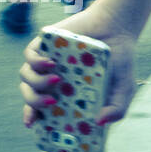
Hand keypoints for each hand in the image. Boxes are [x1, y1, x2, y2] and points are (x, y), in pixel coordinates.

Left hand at [19, 8, 138, 130]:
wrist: (120, 27)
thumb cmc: (120, 60)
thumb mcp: (124, 88)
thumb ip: (118, 109)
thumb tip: (99, 122)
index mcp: (65, 91)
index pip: (40, 109)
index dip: (33, 117)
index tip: (34, 124)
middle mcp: (51, 77)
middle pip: (30, 94)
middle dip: (35, 103)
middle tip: (51, 102)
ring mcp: (47, 60)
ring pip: (26, 76)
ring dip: (36, 83)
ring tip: (56, 80)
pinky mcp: (46, 43)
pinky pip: (30, 55)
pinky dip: (35, 62)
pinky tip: (50, 63)